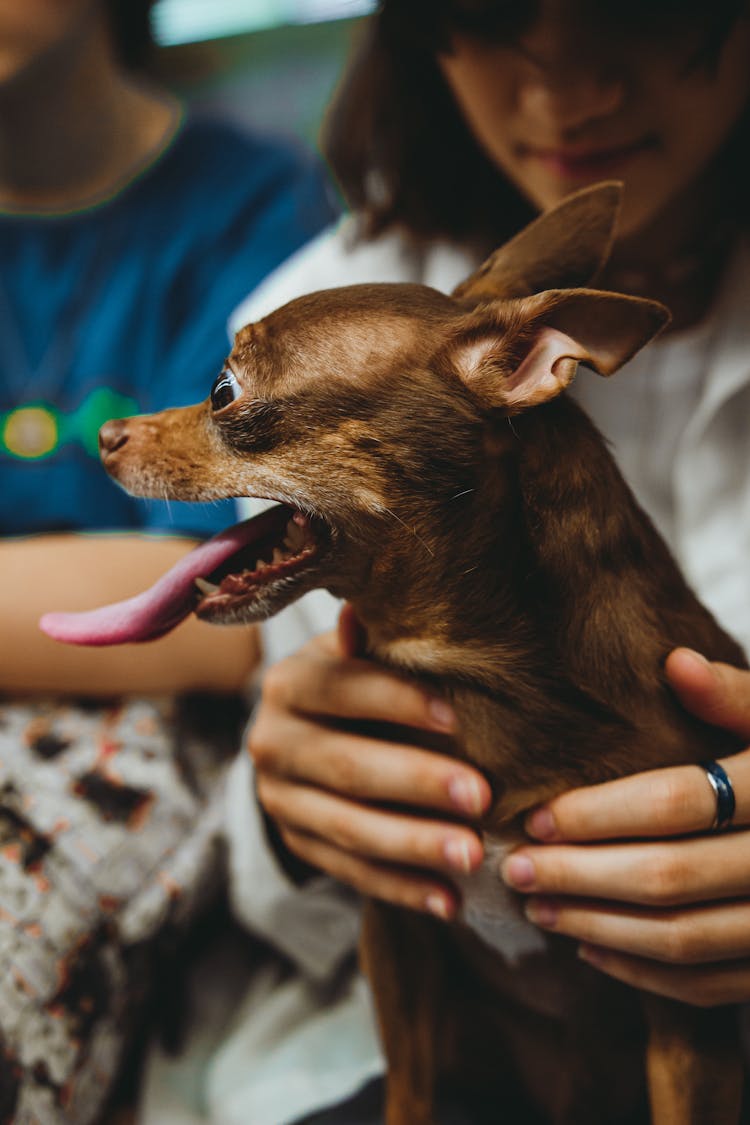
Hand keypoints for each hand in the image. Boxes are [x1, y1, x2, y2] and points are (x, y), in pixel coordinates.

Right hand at [249, 604, 491, 917]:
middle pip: (347, 765)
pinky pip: (350, 872)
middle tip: (480, 797)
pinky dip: (401, 887)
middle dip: (416, 783)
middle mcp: (272, 741)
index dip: (396, 701)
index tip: (456, 718)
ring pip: (348, 827)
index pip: (341, 689)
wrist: (303, 735)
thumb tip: (360, 616)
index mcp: (289, 684)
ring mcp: (280, 800)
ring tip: (473, 856)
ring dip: (414, 845)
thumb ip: (369, 641)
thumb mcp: (356, 653)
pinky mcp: (297, 843)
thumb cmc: (356, 681)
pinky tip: (448, 899)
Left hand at [501, 648, 749, 1005]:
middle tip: (516, 868)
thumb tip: (675, 663)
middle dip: (580, 874)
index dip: (600, 812)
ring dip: (599, 926)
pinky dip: (643, 974)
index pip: (676, 802)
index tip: (536, 816)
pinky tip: (590, 947)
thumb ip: (734, 696)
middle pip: (670, 875)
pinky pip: (708, 984)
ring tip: (537, 908)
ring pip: (683, 938)